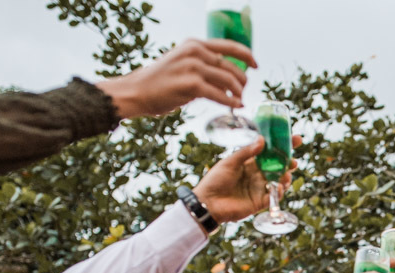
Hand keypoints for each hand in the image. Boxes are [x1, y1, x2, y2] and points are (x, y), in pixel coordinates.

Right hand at [96, 38, 257, 118]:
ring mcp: (193, 67)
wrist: (138, 91)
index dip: (247, 56)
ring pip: (229, 81)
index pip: (230, 46)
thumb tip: (229, 78)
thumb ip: (205, 66)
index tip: (256, 66)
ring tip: (239, 101)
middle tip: (242, 93)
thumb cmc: (162, 82)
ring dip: (238, 94)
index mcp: (195, 44)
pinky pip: (219, 95)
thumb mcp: (184, 64)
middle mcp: (195, 52)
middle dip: (242, 82)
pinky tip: (236, 106)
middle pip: (232, 67)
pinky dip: (230, 102)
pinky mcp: (191, 84)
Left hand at [193, 133, 299, 223]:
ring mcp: (259, 189)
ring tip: (287, 174)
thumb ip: (247, 152)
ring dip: (286, 178)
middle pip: (278, 168)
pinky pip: (273, 197)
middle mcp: (257, 175)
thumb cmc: (216, 180)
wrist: (208, 202)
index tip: (295, 139)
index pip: (270, 153)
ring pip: (279, 182)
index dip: (282, 147)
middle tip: (294, 161)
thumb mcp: (230, 162)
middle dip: (289, 164)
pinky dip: (278, 192)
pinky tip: (278, 186)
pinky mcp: (259, 202)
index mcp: (250, 163)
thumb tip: (262, 140)